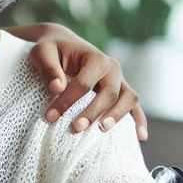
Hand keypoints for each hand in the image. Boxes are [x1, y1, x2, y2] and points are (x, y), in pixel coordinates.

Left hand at [26, 24, 147, 140]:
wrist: (62, 44)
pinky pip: (135, 106)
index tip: (49, 117)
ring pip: (128, 99)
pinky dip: (139, 120)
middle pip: (109, 93)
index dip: (66, 101)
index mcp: (95, 57)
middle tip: (75, 129)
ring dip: (117, 116)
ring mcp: (120, 80)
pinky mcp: (121, 91)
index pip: (83, 83)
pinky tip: (140, 138)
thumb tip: (57, 88)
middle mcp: (112, 68)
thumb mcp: (42, 52)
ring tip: (102, 130)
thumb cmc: (51, 50)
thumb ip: (48, 68)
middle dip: (92, 112)